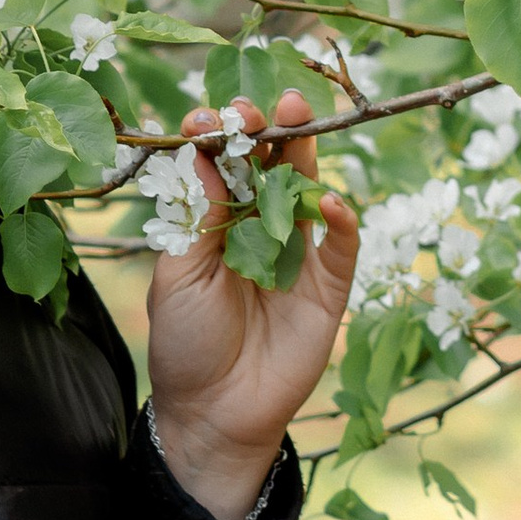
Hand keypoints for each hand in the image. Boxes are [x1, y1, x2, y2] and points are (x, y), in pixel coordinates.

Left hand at [144, 92, 358, 519]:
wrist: (213, 413)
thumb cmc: (185, 342)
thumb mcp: (179, 273)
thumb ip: (200, 216)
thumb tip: (204, 152)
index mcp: (216, 221)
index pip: (224, 164)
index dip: (219, 136)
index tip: (206, 116)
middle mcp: (258, 229)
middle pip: (270, 166)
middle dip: (268, 130)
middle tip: (264, 106)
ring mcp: (296, 255)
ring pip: (306, 191)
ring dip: (306, 152)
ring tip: (299, 118)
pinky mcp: (327, 288)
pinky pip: (340, 246)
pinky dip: (340, 220)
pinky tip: (328, 199)